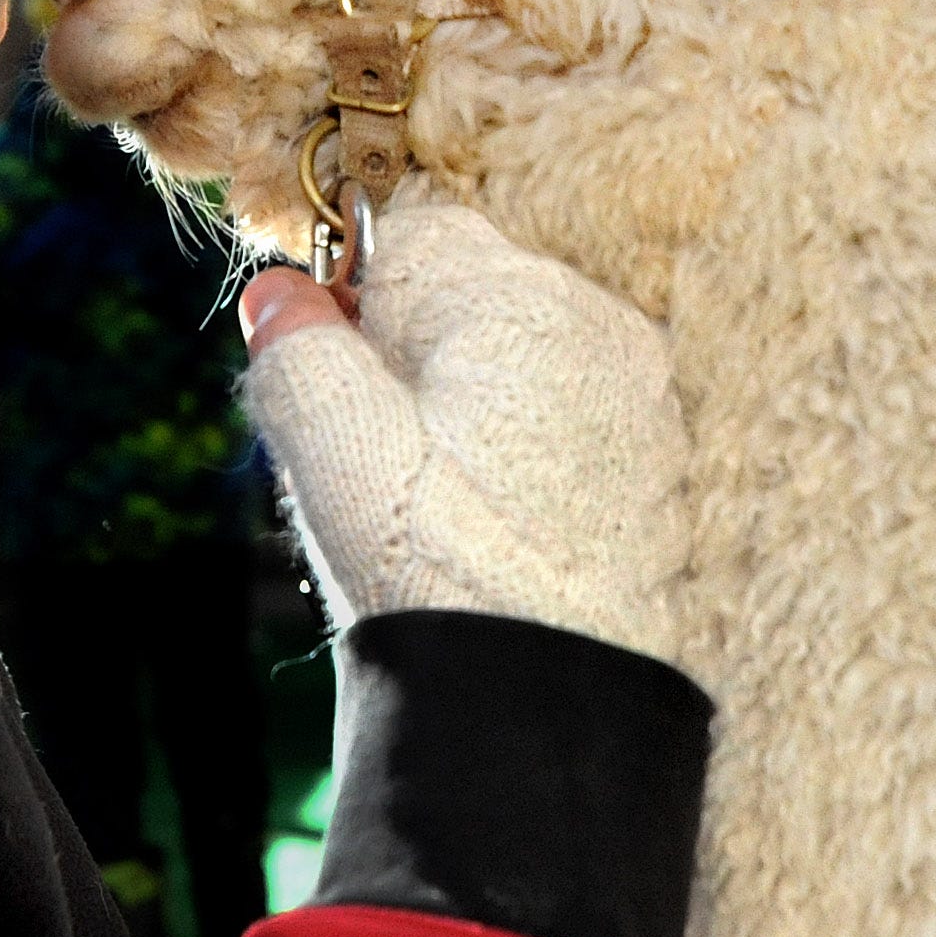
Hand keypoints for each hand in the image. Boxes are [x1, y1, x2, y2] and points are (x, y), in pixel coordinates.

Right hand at [237, 199, 693, 667]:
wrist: (548, 698)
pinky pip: (564, 414)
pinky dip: (519, 446)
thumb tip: (278, 291)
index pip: (413, 238)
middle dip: (410, 352)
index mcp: (517, 300)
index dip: (354, 301)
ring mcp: (638, 393)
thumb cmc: (438, 569)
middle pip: (470, 294)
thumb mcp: (335, 452)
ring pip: (517, 356)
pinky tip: (488, 520)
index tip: (333, 375)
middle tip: (376, 451)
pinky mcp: (656, 460)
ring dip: (465, 400)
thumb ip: (299, 351)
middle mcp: (596, 326)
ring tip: (432, 498)